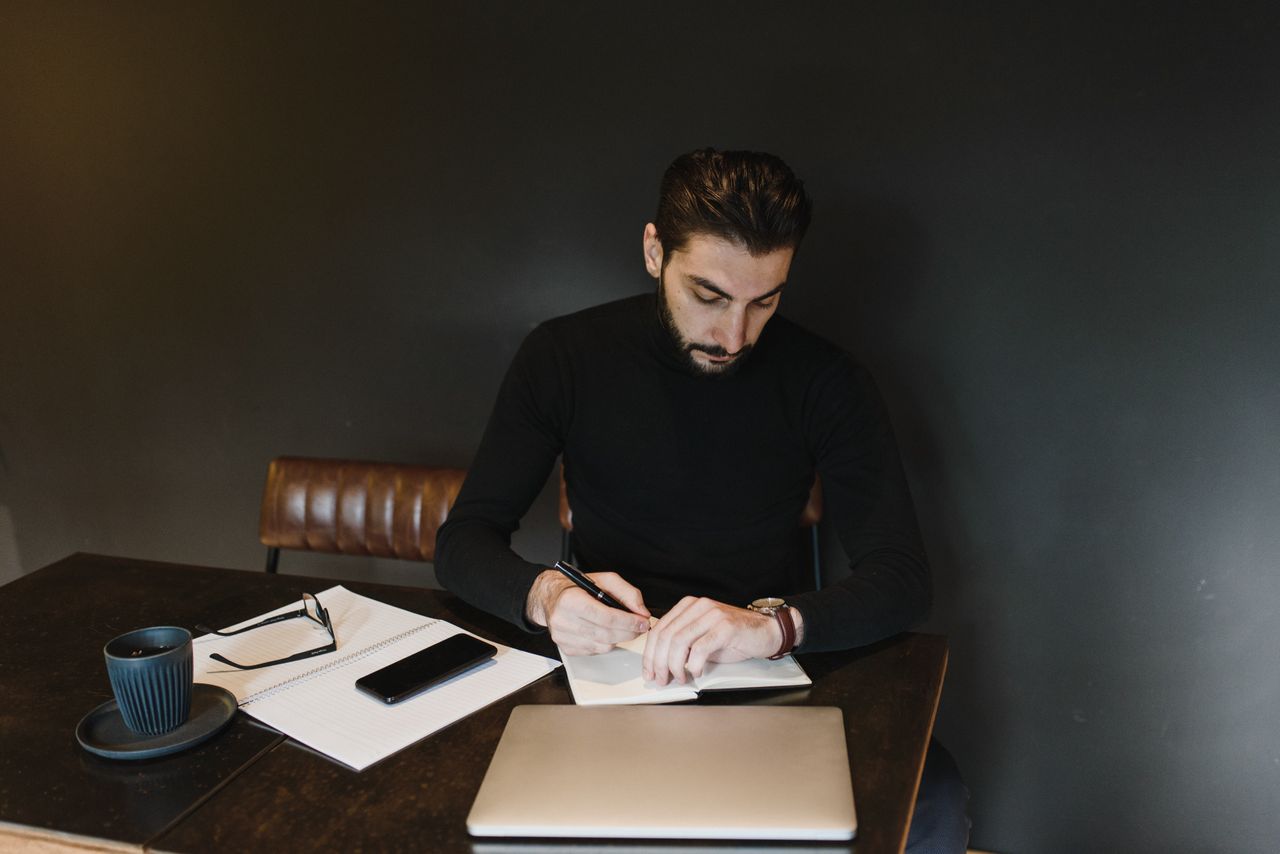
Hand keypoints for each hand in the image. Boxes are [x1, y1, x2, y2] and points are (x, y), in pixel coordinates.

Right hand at [526, 569, 649, 655]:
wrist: (551, 597)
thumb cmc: (577, 587)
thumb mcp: (604, 580)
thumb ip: (627, 593)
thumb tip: (642, 612)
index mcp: (571, 599)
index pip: (605, 617)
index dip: (628, 622)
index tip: (643, 622)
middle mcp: (563, 620)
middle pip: (605, 634)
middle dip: (629, 632)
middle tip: (640, 627)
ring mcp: (562, 637)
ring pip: (602, 646)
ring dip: (618, 638)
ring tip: (623, 628)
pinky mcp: (565, 648)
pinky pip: (594, 652)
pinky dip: (605, 644)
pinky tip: (605, 632)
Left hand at [641, 597, 789, 685]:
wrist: (766, 631)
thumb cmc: (734, 637)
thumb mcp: (702, 637)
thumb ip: (681, 644)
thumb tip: (659, 663)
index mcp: (688, 606)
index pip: (659, 629)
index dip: (650, 654)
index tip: (649, 671)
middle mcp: (698, 606)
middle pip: (666, 636)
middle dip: (659, 662)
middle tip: (661, 679)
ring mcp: (712, 615)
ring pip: (679, 641)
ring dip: (675, 665)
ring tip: (679, 678)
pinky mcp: (725, 627)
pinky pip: (700, 648)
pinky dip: (694, 664)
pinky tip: (697, 672)